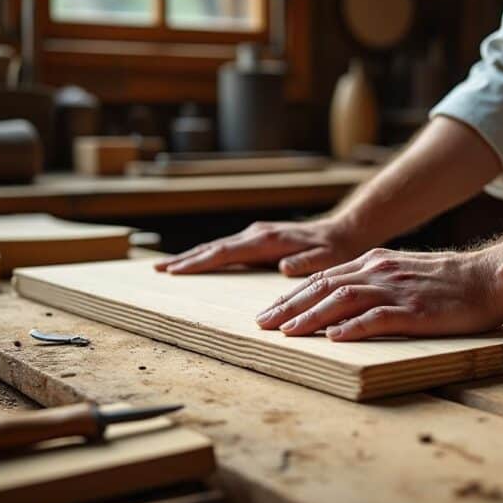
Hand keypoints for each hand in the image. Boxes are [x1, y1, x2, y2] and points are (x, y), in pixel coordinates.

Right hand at [154, 217, 368, 275]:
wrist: (345, 231)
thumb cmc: (336, 249)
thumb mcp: (327, 259)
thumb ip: (307, 263)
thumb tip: (284, 267)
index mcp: (267, 241)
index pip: (225, 252)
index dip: (199, 262)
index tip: (175, 270)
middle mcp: (258, 234)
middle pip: (213, 247)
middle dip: (185, 259)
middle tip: (157, 270)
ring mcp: (258, 234)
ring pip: (218, 246)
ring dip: (192, 256)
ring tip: (168, 267)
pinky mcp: (260, 238)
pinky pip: (228, 248)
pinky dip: (208, 254)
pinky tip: (198, 261)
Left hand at [255, 247, 502, 340]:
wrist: (489, 278)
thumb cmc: (448, 282)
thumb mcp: (402, 273)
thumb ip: (373, 282)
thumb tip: (340, 303)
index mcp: (374, 262)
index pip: (323, 278)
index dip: (293, 296)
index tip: (270, 312)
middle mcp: (379, 271)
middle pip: (324, 287)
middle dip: (290, 306)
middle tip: (262, 324)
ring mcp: (396, 290)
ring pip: (343, 300)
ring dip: (312, 317)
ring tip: (288, 332)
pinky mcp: (415, 310)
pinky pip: (378, 318)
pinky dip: (353, 328)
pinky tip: (334, 339)